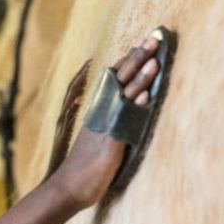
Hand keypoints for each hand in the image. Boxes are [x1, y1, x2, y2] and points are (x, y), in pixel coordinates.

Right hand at [48, 32, 161, 209]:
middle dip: (138, 58)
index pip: (116, 77)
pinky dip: (135, 107)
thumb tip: (136, 103)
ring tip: (154, 60)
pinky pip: (124, 121)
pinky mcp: (111, 143)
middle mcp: (102, 112)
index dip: (130, 59)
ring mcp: (106, 126)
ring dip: (140, 78)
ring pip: (125, 96)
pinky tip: (146, 96)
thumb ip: (115, 119)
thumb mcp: (102, 135)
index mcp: (101, 109)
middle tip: (154, 38)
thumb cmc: (87, 165)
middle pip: (121, 79)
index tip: (144, 42)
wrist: (70, 186)